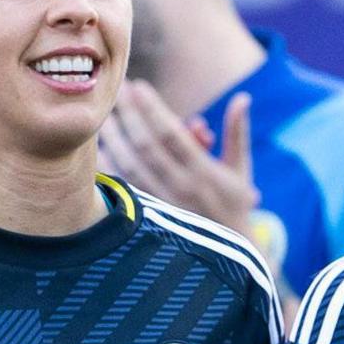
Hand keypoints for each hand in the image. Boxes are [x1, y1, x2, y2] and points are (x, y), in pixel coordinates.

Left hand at [101, 85, 261, 234]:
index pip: (171, 133)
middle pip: (146, 145)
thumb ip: (237, 132)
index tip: (138, 86)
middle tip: (117, 91)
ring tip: (105, 115)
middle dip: (129, 115)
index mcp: (204, 173)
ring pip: (129, 165)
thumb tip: (242, 97)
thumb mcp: (241, 170)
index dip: (152, 108)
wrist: (229, 257)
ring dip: (114, 138)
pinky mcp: (149, 217)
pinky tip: (101, 148)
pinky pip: (123, 187)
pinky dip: (110, 166)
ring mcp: (162, 204)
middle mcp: (181, 188)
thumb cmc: (235, 206)